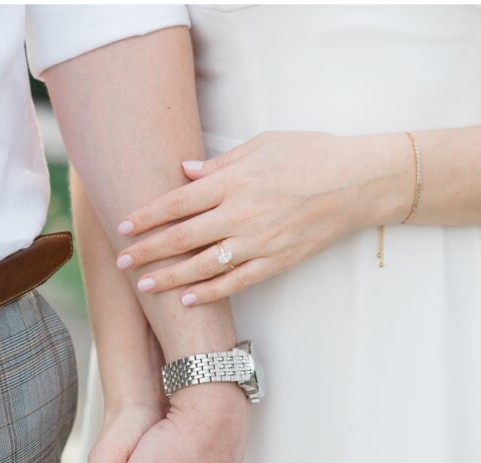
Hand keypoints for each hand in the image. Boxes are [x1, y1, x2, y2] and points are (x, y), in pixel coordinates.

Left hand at [114, 131, 414, 303]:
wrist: (359, 181)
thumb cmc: (310, 153)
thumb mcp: (263, 144)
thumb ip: (220, 164)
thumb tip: (184, 172)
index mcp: (234, 182)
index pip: (177, 203)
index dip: (146, 217)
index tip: (123, 226)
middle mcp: (241, 214)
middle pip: (182, 238)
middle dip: (148, 251)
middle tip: (122, 262)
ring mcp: (259, 242)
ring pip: (204, 266)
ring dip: (170, 278)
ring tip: (144, 286)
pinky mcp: (277, 261)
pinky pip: (236, 282)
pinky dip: (210, 293)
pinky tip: (187, 300)